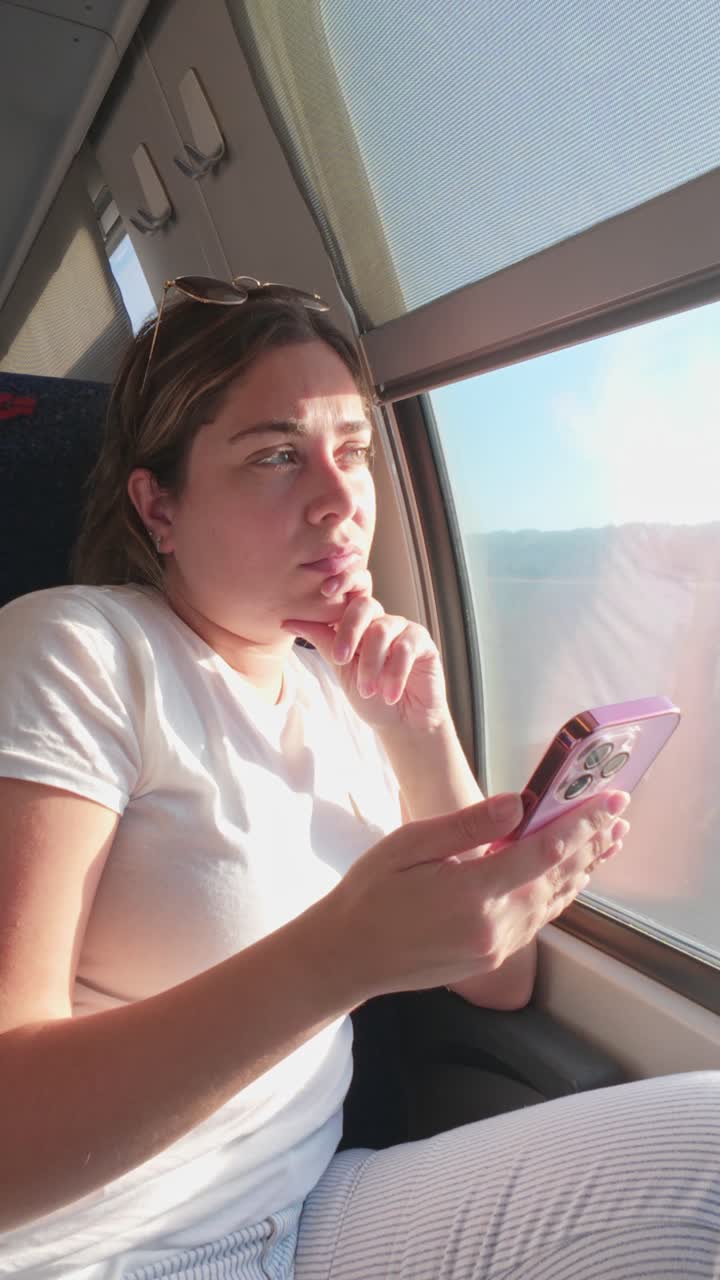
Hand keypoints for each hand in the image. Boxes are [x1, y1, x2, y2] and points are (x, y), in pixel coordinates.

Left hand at [283, 566, 447, 731]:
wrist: (401, 725)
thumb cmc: (371, 697)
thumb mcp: (341, 668)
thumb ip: (323, 641)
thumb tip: (287, 621)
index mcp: (359, 624)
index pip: (350, 594)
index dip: (342, 583)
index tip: (325, 591)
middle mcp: (381, 621)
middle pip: (365, 606)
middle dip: (349, 631)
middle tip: (341, 659)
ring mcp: (403, 630)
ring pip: (382, 631)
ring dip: (371, 665)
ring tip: (368, 691)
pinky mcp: (423, 643)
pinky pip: (406, 647)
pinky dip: (395, 673)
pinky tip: (390, 694)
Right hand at [318, 788, 629, 1000]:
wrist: (348, 956)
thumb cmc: (371, 893)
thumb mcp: (410, 844)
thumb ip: (468, 826)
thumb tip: (519, 804)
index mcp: (473, 893)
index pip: (544, 850)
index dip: (582, 822)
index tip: (608, 799)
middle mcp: (494, 926)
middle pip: (559, 878)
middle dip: (592, 843)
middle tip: (618, 813)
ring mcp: (496, 947)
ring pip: (554, 903)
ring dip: (583, 869)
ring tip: (607, 841)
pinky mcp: (492, 958)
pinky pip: (538, 921)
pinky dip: (560, 894)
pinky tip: (568, 878)